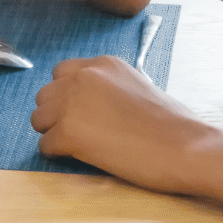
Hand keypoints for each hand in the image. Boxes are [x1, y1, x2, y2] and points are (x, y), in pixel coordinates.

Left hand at [32, 55, 215, 193]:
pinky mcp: (69, 132)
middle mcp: (83, 76)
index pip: (62, 73)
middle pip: (45, 95)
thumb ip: (109, 88)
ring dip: (53, 133)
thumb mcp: (137, 86)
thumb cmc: (171, 124)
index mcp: (102, 64)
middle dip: (56, 114)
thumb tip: (90, 106)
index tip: (79, 112)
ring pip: (39, 119)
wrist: (183, 146)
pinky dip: (56, 155)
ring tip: (77, 147)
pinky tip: (79, 158)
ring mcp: (73, 102)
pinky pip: (45, 145)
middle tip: (78, 132)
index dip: (67, 95)